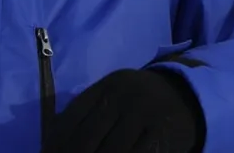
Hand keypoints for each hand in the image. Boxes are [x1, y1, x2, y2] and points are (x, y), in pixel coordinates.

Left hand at [46, 68, 204, 152]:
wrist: (184, 95)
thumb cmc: (137, 102)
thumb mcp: (111, 96)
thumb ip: (84, 113)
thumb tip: (49, 142)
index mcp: (104, 87)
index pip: (70, 119)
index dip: (55, 145)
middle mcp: (122, 97)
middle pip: (87, 139)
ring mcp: (143, 114)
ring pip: (110, 151)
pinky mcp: (161, 133)